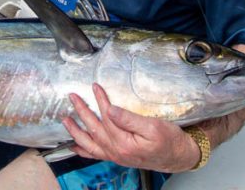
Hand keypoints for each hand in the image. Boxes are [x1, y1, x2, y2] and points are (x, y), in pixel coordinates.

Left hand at [62, 83, 200, 172]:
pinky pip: (95, 155)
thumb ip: (129, 119)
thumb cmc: (169, 141)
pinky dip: (83, 150)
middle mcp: (117, 151)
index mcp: (125, 142)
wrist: (178, 157)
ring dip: (76, 131)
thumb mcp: (154, 127)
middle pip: (94, 128)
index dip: (100, 100)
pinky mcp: (118, 157)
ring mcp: (115, 156)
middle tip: (73, 97)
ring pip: (90, 143)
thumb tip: (110, 109)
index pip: (107, 117)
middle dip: (82, 111)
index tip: (95, 87)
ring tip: (66, 120)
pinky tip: (75, 145)